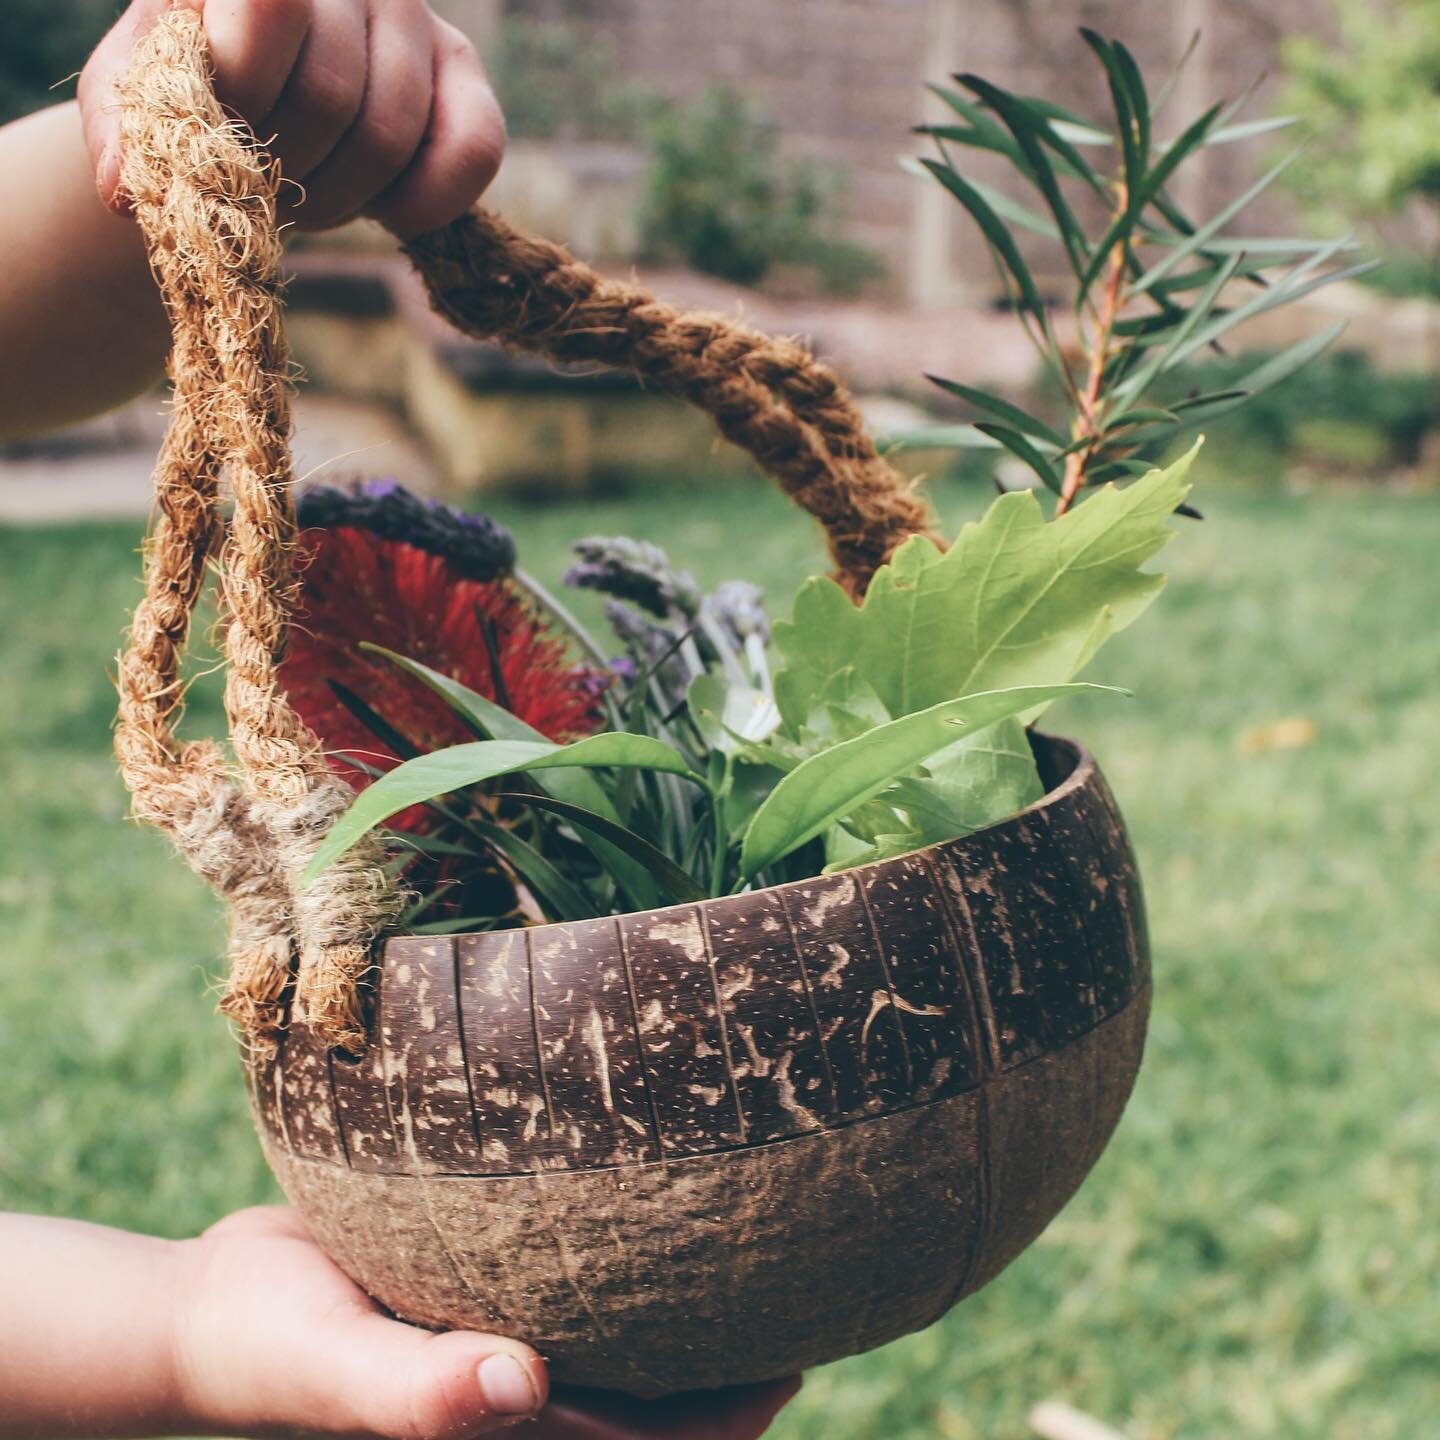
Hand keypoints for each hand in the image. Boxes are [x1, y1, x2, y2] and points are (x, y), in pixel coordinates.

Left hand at [78, 0, 504, 235]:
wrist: (260, 107)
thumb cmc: (196, 99)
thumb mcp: (140, 106)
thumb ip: (124, 134)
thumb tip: (123, 190)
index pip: (272, 6)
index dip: (247, 90)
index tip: (224, 126)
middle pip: (330, 98)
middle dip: (289, 171)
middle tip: (264, 185)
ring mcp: (413, 19)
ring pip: (389, 136)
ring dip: (340, 198)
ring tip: (307, 194)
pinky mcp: (466, 78)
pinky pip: (471, 153)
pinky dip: (419, 205)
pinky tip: (384, 209)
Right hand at [172, 1207, 798, 1439]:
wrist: (215, 1302)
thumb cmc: (267, 1345)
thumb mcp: (332, 1366)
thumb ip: (417, 1392)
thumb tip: (522, 1383)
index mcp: (513, 1426)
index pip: (653, 1439)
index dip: (732, 1410)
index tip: (795, 1348)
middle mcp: (528, 1383)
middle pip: (660, 1386)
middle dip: (731, 1348)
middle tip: (801, 1267)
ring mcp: (510, 1332)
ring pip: (628, 1325)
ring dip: (684, 1292)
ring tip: (750, 1209)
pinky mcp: (487, 1281)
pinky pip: (574, 1271)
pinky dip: (620, 1245)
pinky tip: (647, 1174)